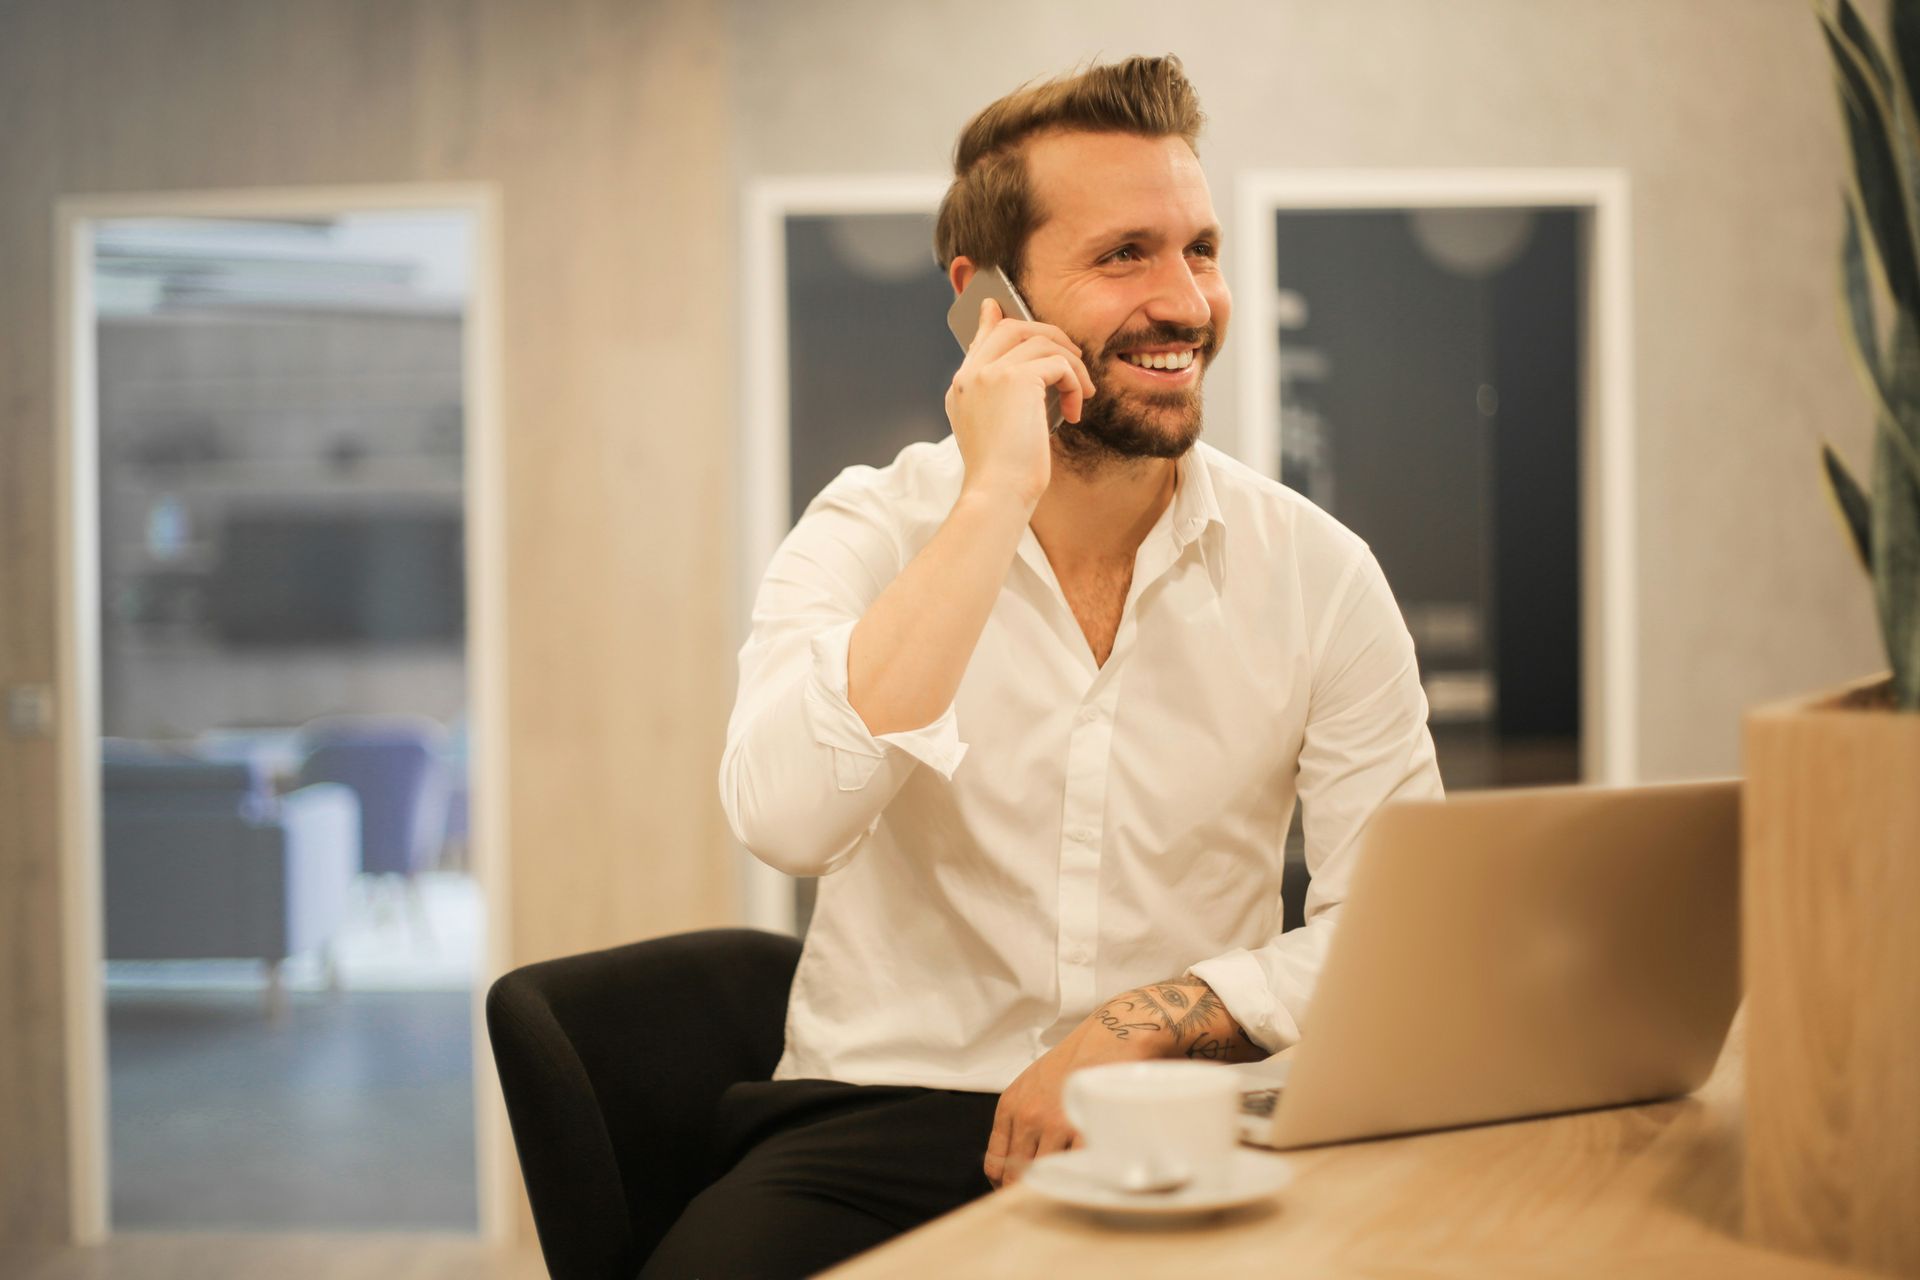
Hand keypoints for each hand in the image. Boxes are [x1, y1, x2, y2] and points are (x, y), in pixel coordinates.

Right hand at [945, 296, 1094, 511]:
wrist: (997, 492)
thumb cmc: (1002, 475)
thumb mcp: (997, 432)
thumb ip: (1004, 400)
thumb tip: (1033, 378)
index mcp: (961, 388)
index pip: (980, 340)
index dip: (993, 321)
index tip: (996, 307)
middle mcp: (970, 375)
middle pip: (1012, 328)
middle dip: (1049, 335)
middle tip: (1073, 357)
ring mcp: (990, 373)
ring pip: (1041, 341)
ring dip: (1071, 364)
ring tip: (1081, 392)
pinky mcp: (1015, 378)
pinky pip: (1058, 362)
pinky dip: (1074, 382)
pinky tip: (1075, 410)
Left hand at [984, 975, 1266, 1188]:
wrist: (1113, 1035)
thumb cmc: (1077, 1060)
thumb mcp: (1033, 1083)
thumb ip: (1021, 1120)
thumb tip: (1017, 1163)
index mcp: (1012, 1105)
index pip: (996, 1164)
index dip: (1007, 1184)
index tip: (1022, 1189)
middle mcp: (1028, 1115)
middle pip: (1018, 1175)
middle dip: (1031, 1189)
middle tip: (1049, 1193)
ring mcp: (1055, 1122)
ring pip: (1046, 1175)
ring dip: (1059, 1183)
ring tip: (1071, 1183)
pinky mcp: (1084, 1125)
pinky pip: (1075, 1167)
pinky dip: (1080, 1176)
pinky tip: (1087, 1174)